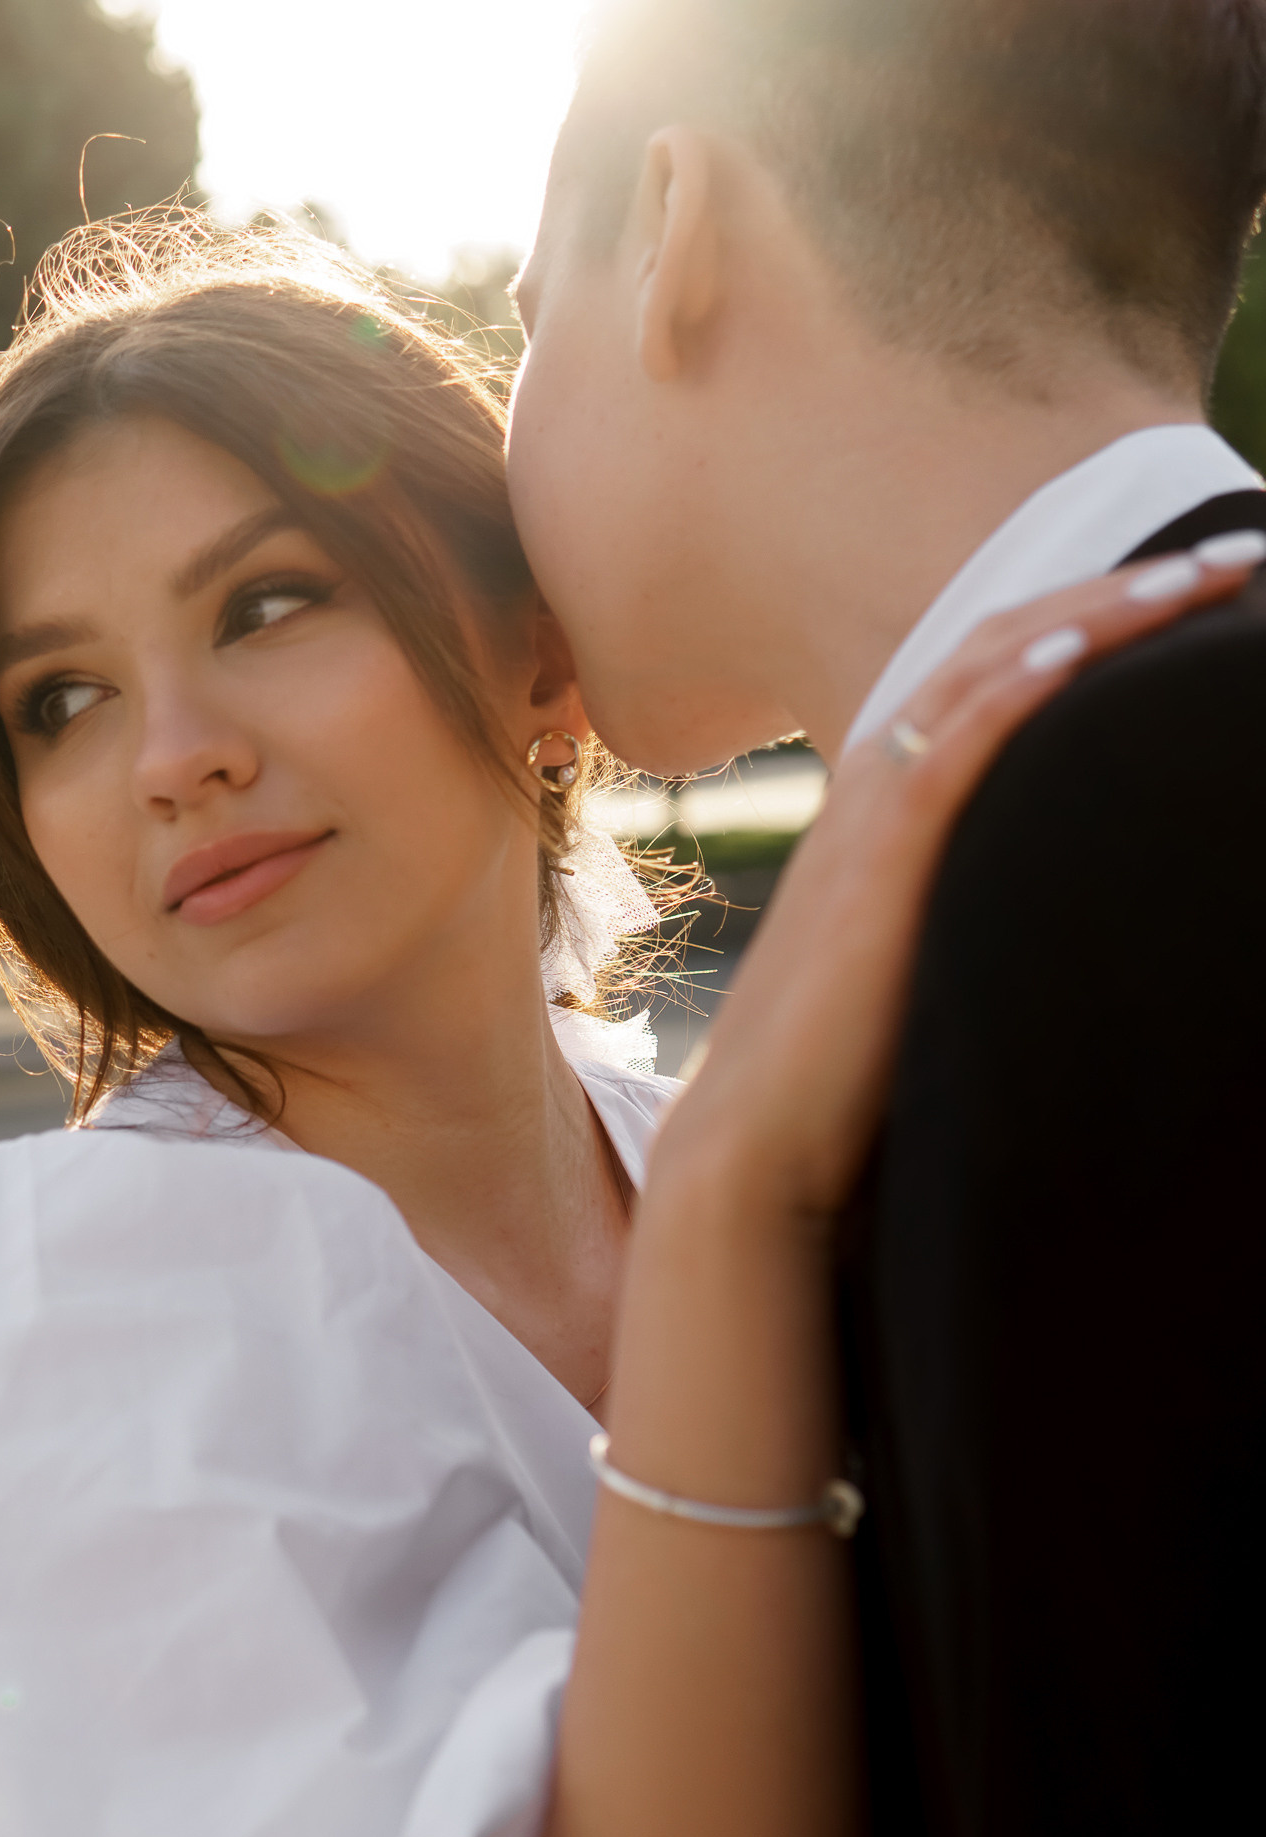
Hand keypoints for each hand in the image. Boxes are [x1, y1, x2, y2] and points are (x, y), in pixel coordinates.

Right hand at [661, 538, 1260, 1219]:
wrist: (754, 1146)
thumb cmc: (835, 1081)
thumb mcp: (914, 968)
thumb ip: (967, 913)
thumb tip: (1058, 910)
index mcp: (879, 815)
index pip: (989, 681)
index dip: (1085, 624)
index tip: (1186, 596)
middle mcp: (868, 797)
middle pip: (992, 651)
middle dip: (1111, 592)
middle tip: (1227, 553)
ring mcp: (864, 829)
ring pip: (977, 680)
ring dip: (1088, 618)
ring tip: (1194, 575)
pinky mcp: (872, 874)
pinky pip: (942, 755)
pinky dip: (1009, 693)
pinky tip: (1076, 652)